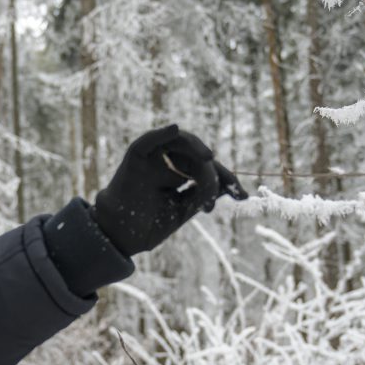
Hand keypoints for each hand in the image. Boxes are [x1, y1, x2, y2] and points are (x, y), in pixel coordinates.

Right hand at [93, 124, 247, 255]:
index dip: (224, 179)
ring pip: (178, 143)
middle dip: (215, 170)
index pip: (204, 170)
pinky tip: (175, 129)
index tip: (241, 194)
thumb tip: (226, 182)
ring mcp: (152, 159)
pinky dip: (161, 133)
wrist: (123, 235)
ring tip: (209, 159)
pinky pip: (149, 140)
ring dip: (195, 147)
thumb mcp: (185, 209)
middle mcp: (166, 164)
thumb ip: (203, 193)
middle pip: (196, 156)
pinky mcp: (136, 157)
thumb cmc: (149, 224)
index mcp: (176, 176)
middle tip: (230, 186)